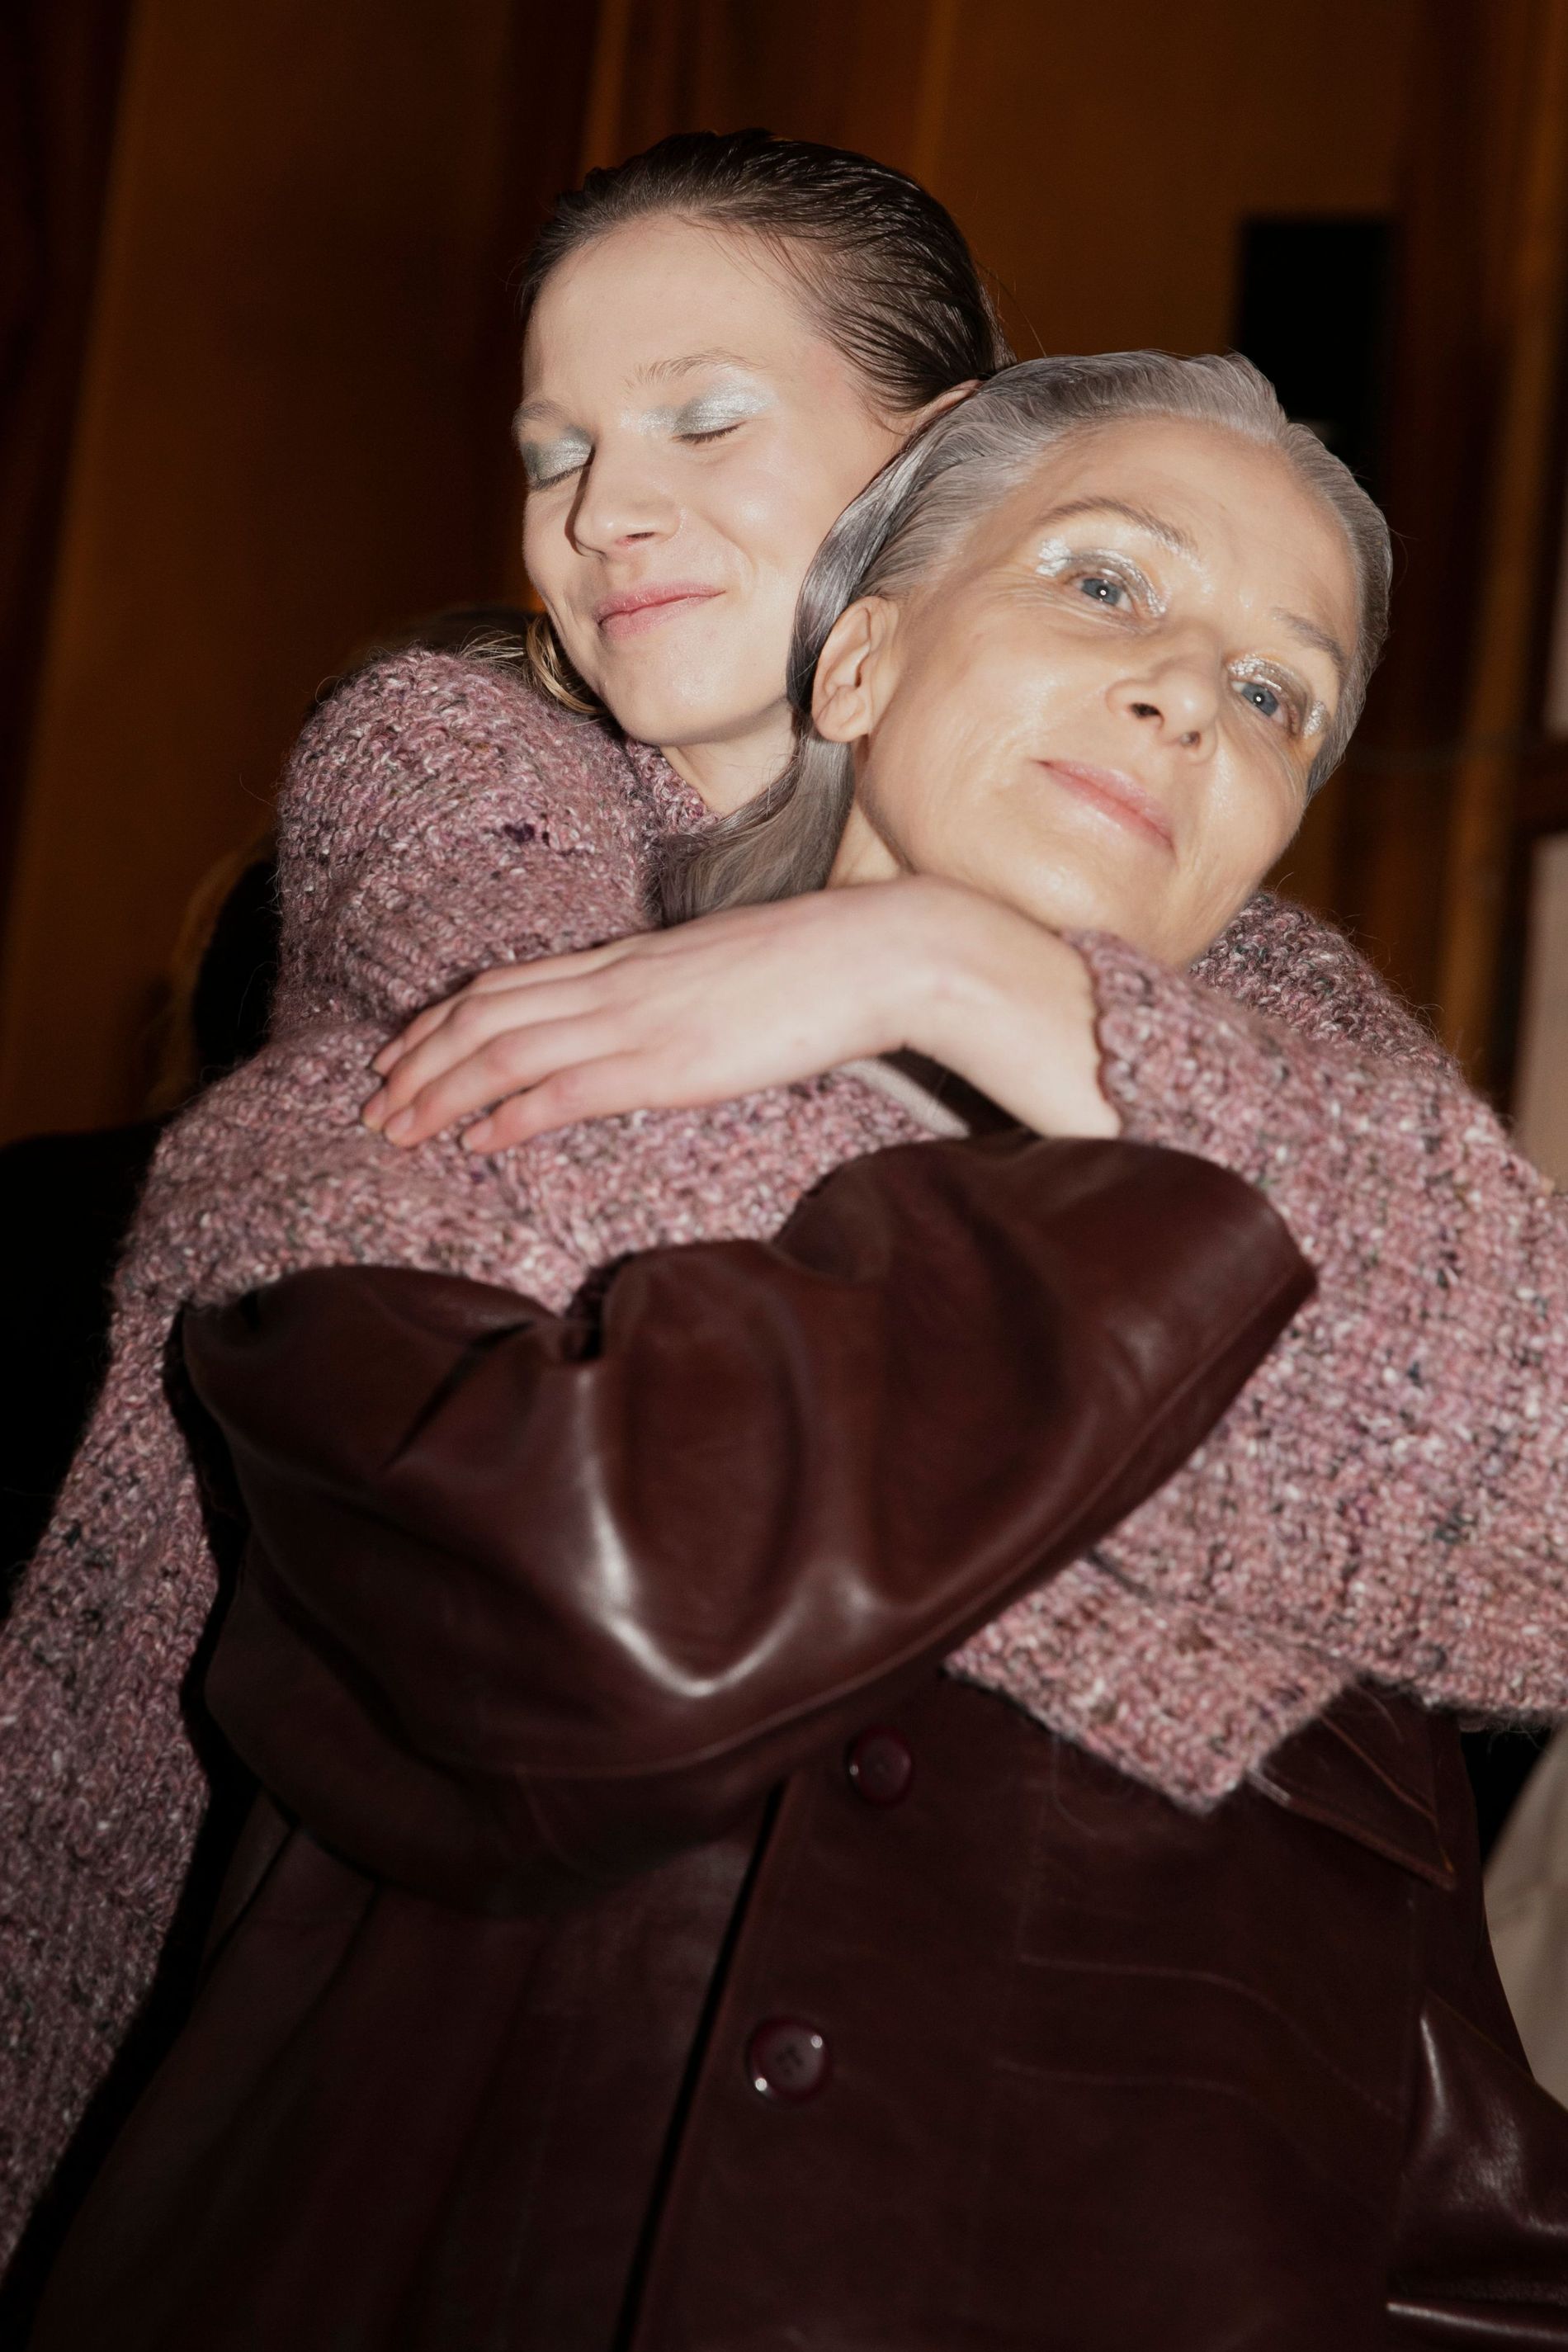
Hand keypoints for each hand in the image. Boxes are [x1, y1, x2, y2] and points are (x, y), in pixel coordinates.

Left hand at [361, 877, 1117, 1149]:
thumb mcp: (724, 979)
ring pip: (506, 1048)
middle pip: (484, 1013)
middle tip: (372, 1105)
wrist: (881, 950)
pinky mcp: (670, 1060)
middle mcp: (616, 983)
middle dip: (417, 1061)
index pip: (507, 983)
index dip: (441, 1020)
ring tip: (398, 1128)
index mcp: (628, 961)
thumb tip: (650, 1032)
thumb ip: (672, 1001)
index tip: (400, 1053)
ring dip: (440, 1090)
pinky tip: (477, 1140)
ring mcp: (639, 1019)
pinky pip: (567, 1086)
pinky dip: (511, 1112)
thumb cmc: (819, 967)